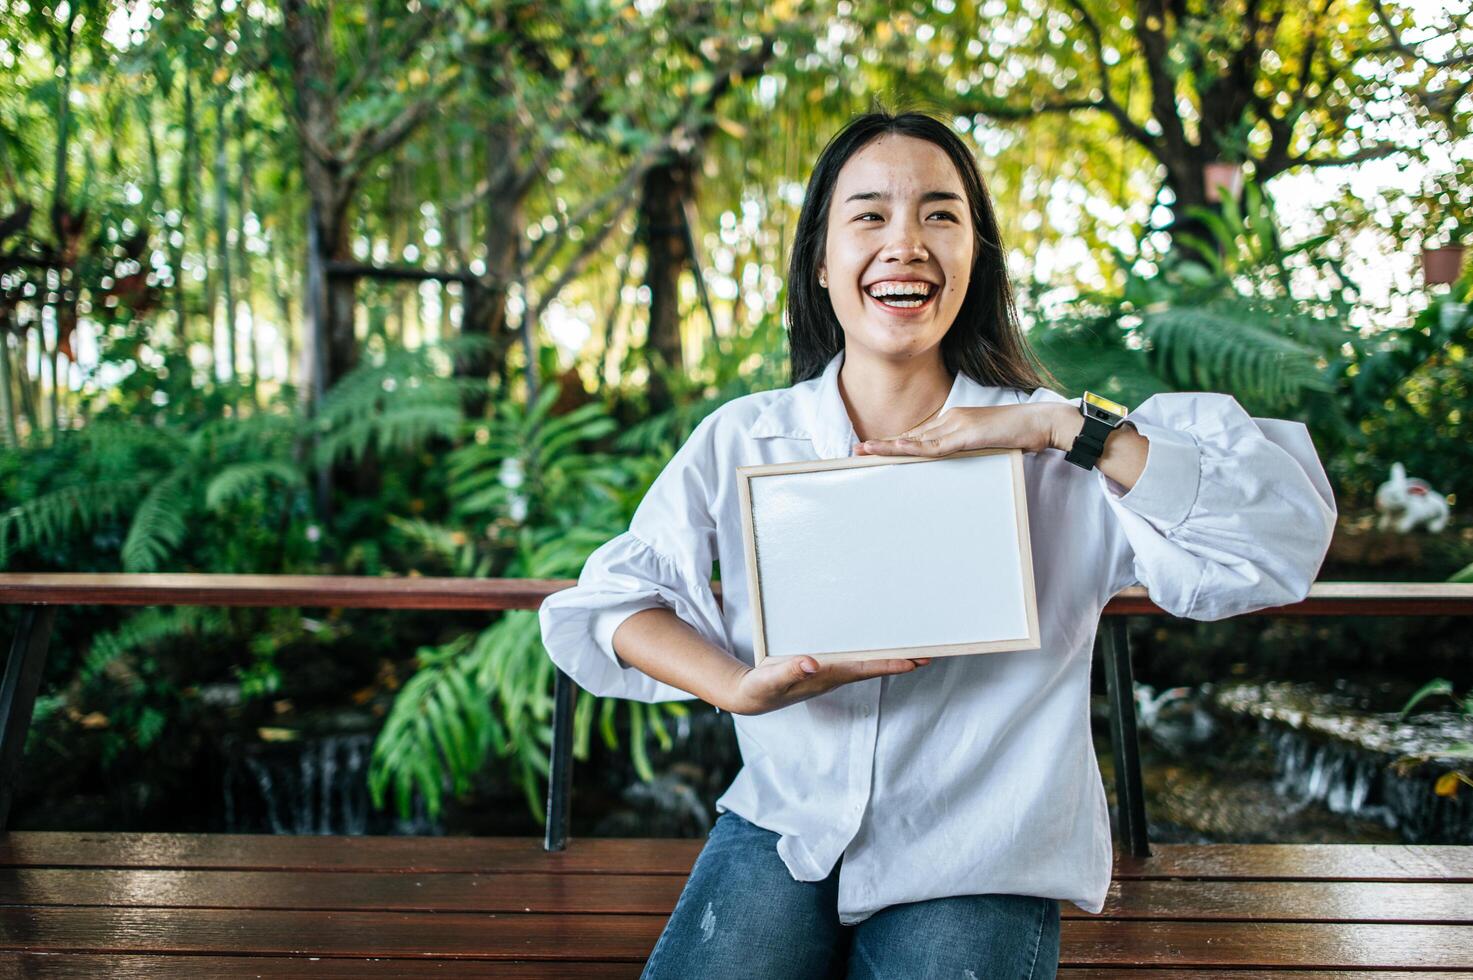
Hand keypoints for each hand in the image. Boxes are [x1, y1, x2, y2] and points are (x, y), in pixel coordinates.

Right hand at [728, 655, 930, 715]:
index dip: (890, 664)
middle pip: (874, 667)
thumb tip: (811, 663)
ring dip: (889, 656)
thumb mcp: (771, 679)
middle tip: (928, 654)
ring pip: (866, 663)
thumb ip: (790, 670)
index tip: (915, 661)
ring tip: (913, 650)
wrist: (752, 696)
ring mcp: (830, 673)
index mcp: (826, 676)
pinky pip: (853, 658)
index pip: (865, 669)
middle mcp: (834, 675)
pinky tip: (875, 645)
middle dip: (900, 660)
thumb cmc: (762, 688)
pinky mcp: (823, 668)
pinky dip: (870, 652)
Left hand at [853, 403, 1076, 457]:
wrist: (1039, 422)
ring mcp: (956, 425)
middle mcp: (950, 419)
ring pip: (916, 440)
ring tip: (864, 450)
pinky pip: (935, 446)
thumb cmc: (1017, 434)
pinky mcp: (966, 434)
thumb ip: (966, 447)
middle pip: (910, 436)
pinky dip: (913, 449)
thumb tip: (952, 458)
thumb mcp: (985, 442)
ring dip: (888, 446)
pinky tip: (895, 451)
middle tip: (856, 450)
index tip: (873, 450)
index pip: (917, 435)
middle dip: (883, 444)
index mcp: (953, 420)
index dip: (894, 443)